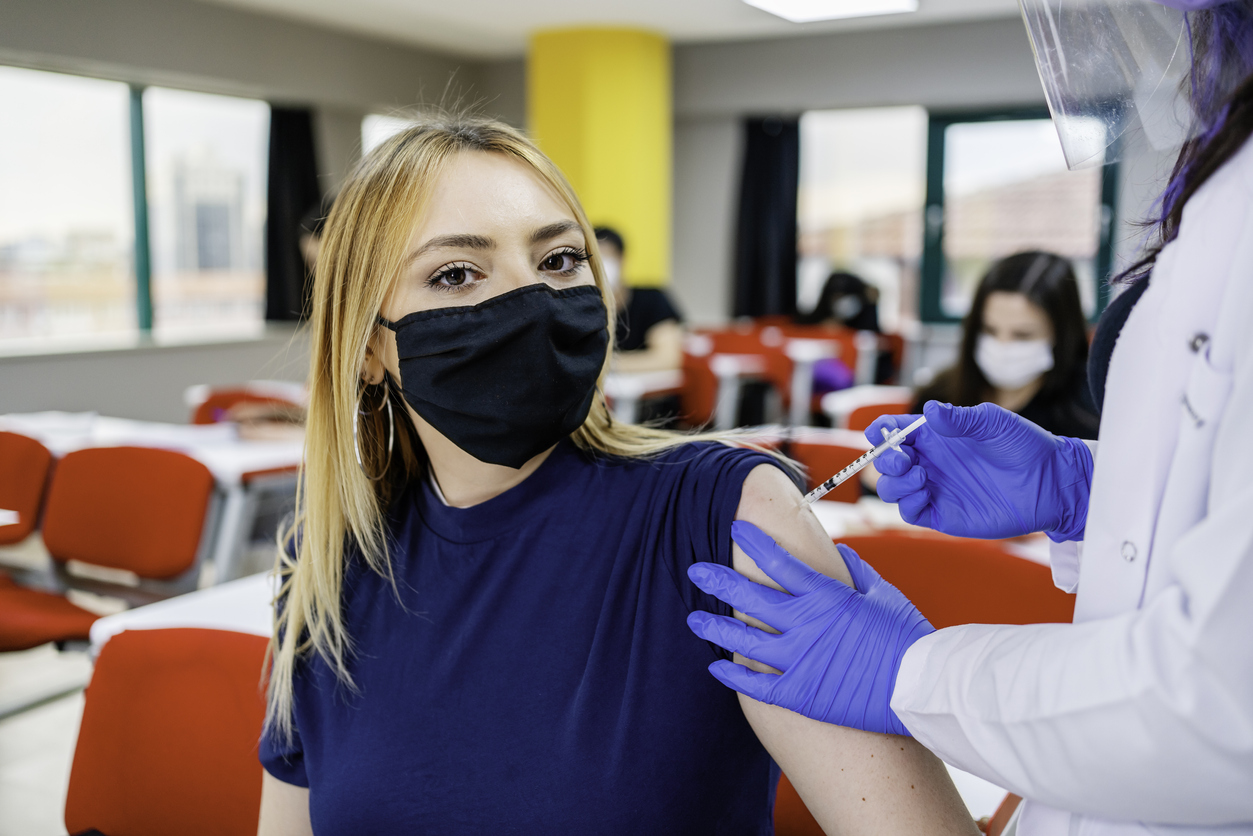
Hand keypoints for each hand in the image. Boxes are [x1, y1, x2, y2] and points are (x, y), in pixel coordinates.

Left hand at [686, 521, 933, 736]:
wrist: (923, 688)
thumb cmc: (909, 639)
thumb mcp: (885, 595)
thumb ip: (856, 573)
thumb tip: (838, 552)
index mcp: (825, 595)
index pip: (778, 561)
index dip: (754, 542)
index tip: (735, 529)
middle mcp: (805, 624)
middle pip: (750, 597)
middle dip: (719, 580)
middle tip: (697, 570)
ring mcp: (799, 660)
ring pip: (744, 640)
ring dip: (715, 627)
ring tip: (693, 618)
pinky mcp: (800, 694)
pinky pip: (756, 684)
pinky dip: (733, 676)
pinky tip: (715, 666)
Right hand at [869, 401, 1092, 541]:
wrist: (1051, 482)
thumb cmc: (1025, 446)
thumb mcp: (993, 423)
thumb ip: (959, 419)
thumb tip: (929, 410)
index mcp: (936, 436)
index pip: (895, 432)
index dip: (880, 431)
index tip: (877, 432)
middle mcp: (930, 462)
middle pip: (886, 463)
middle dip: (885, 460)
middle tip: (904, 459)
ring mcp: (934, 489)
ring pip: (892, 489)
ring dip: (894, 483)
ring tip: (920, 476)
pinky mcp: (942, 514)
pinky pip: (910, 513)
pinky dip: (907, 503)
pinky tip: (925, 493)